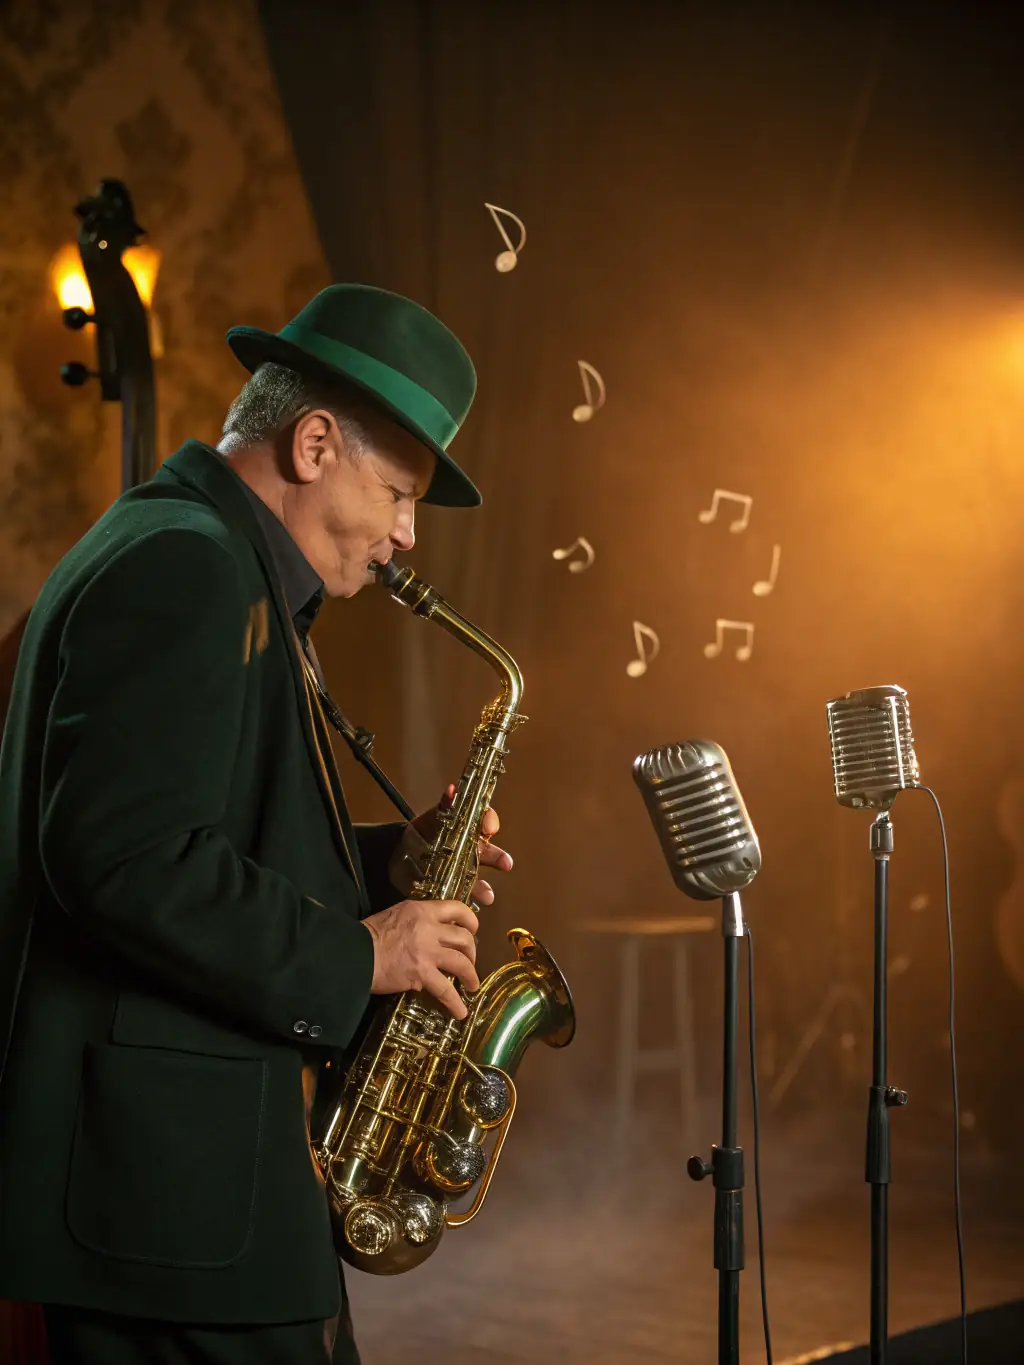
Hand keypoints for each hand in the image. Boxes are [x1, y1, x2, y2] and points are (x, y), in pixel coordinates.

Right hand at [363, 898, 479, 1019]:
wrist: (354, 953)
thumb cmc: (370, 935)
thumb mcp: (396, 915)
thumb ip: (417, 922)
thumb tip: (431, 939)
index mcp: (422, 910)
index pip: (457, 908)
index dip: (471, 920)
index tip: (474, 930)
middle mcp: (429, 928)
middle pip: (464, 938)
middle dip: (472, 952)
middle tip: (469, 961)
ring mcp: (428, 951)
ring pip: (462, 962)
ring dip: (471, 975)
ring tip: (473, 985)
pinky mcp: (422, 973)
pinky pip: (446, 989)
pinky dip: (455, 1003)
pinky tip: (460, 1012)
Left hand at [410, 784, 513, 906]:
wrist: (398, 857)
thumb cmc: (420, 834)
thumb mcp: (433, 818)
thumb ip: (445, 805)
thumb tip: (452, 789)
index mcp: (467, 828)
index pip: (486, 821)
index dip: (490, 822)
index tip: (490, 828)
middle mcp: (470, 848)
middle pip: (488, 852)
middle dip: (498, 858)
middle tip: (505, 864)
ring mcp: (462, 869)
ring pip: (478, 878)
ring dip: (485, 888)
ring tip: (487, 896)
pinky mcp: (453, 886)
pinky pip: (465, 894)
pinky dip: (470, 900)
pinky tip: (472, 905)